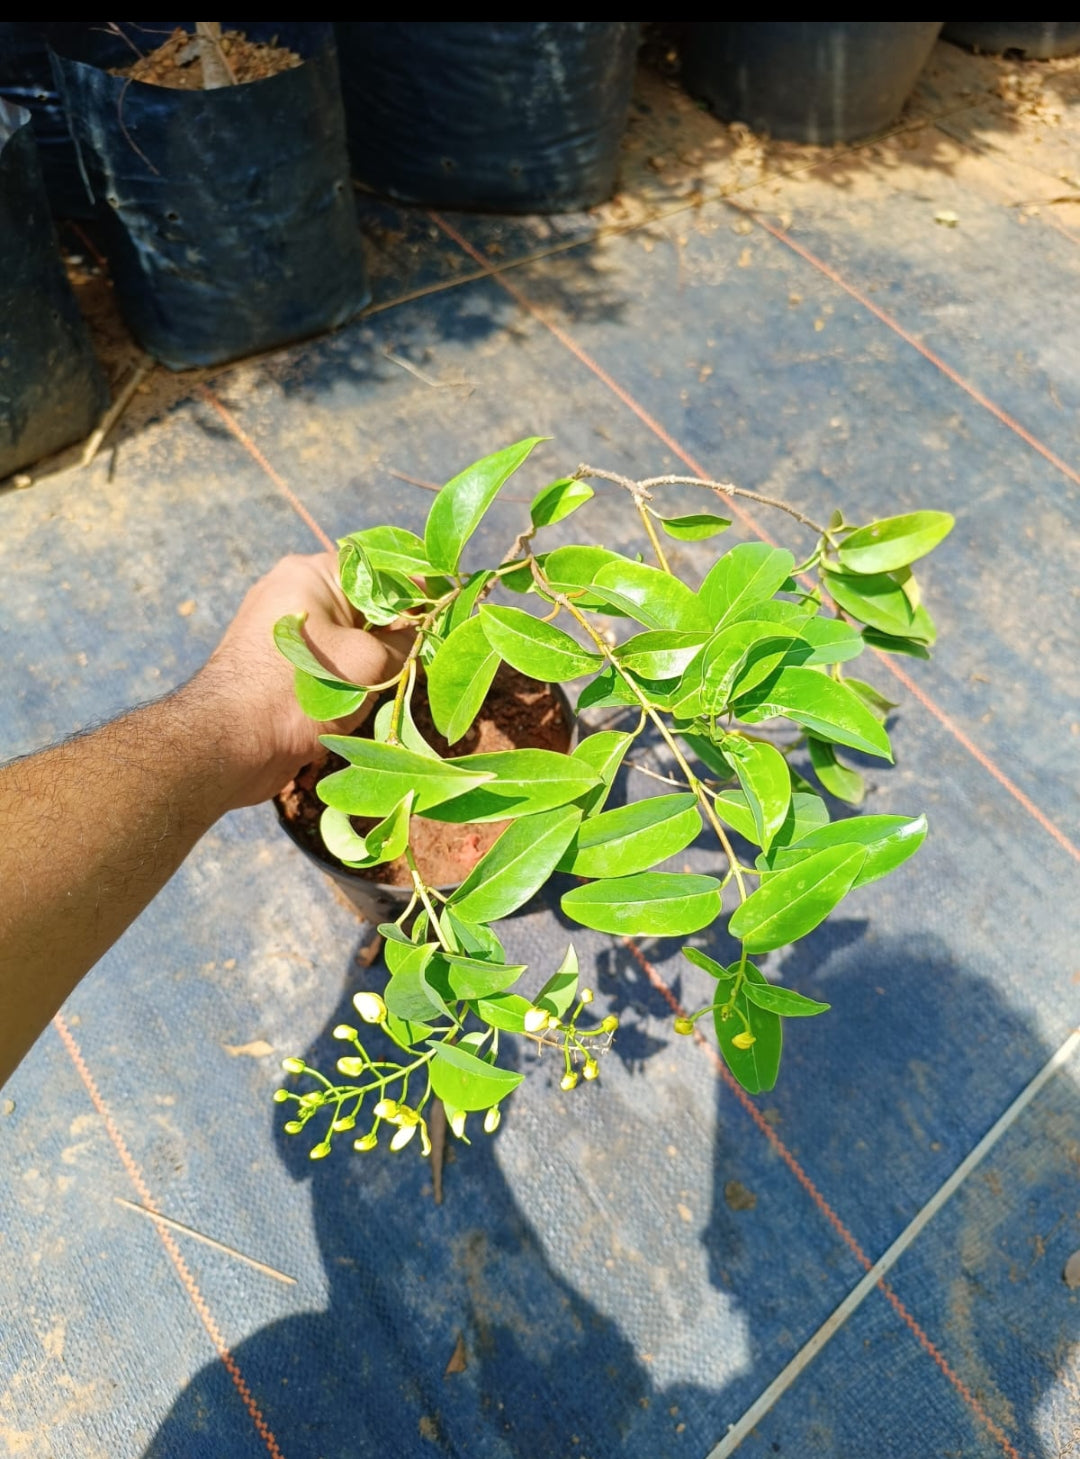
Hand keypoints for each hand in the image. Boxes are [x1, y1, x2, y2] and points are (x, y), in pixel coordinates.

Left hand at [188, 551, 412, 807]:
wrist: (230, 745)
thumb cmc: (300, 692)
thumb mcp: (368, 663)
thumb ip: (403, 642)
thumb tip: (423, 633)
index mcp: (311, 574)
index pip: (380, 569)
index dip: (419, 589)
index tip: (449, 611)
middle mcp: (293, 593)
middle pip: (365, 604)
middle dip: (397, 631)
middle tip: (428, 656)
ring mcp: (283, 631)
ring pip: (349, 637)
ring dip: (374, 662)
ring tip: (396, 684)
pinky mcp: (278, 666)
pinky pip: (328, 663)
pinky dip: (350, 680)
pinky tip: (365, 703)